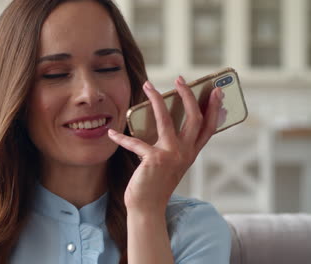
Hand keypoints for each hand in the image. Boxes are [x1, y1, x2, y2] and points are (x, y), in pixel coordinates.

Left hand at [108, 76, 224, 214]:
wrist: (148, 207)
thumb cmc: (156, 183)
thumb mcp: (170, 162)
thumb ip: (172, 145)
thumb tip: (164, 120)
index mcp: (190, 153)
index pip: (209, 128)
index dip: (214, 109)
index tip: (216, 91)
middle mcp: (185, 153)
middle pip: (195, 119)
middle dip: (189, 96)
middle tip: (180, 79)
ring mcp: (171, 156)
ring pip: (168, 120)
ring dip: (157, 100)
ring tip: (147, 85)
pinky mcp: (154, 160)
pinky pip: (135, 142)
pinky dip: (121, 137)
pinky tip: (111, 133)